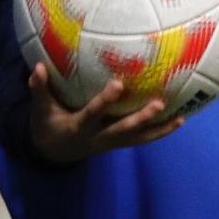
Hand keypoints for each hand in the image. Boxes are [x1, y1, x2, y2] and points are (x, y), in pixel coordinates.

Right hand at [27, 62, 184, 164]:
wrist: (55, 152)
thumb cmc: (48, 124)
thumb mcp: (40, 110)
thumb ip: (39, 89)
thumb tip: (38, 67)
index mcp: (79, 127)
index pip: (93, 113)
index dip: (105, 101)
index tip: (118, 84)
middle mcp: (99, 137)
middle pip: (123, 130)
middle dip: (141, 118)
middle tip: (159, 103)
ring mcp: (111, 143)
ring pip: (138, 138)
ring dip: (159, 130)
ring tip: (180, 118)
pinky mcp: (119, 144)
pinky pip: (142, 139)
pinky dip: (160, 132)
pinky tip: (179, 120)